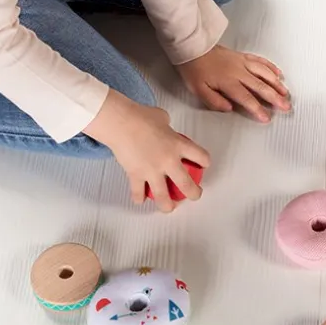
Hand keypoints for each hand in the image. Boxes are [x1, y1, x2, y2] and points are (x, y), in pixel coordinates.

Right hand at [83, 91, 209, 212]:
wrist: (121, 122)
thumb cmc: (140, 116)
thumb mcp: (162, 117)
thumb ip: (167, 127)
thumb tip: (165, 129)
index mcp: (178, 145)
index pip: (200, 156)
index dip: (205, 161)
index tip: (204, 164)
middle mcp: (169, 161)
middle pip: (187, 184)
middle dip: (194, 193)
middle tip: (195, 195)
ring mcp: (152, 170)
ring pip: (163, 196)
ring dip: (168, 205)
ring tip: (169, 208)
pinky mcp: (136, 175)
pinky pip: (138, 192)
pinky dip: (139, 197)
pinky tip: (140, 200)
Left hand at [177, 45, 290, 122]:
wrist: (193, 47)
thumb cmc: (194, 69)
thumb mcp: (198, 90)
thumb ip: (214, 101)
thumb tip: (229, 108)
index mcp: (228, 82)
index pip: (246, 98)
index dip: (257, 109)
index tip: (267, 117)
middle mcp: (239, 72)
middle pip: (261, 86)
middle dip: (275, 97)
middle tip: (286, 106)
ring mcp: (242, 62)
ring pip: (264, 72)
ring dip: (276, 83)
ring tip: (285, 92)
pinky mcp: (242, 56)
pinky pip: (260, 60)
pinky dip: (271, 67)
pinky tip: (278, 73)